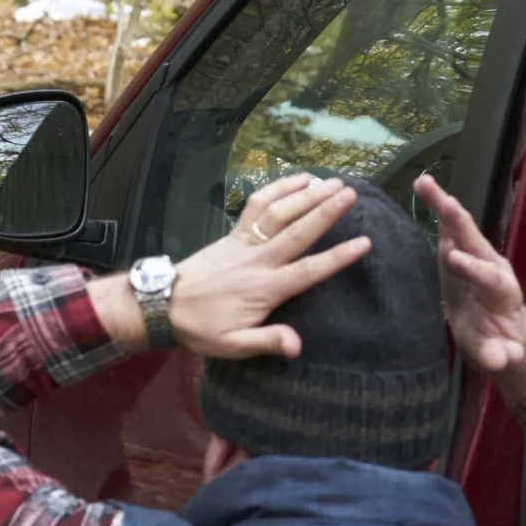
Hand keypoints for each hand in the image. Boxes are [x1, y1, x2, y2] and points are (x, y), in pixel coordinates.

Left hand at [87, 174, 371, 358]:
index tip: (364, 243)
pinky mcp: (233, 234)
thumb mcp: (232, 346)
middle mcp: (258, 260)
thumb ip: (266, 342)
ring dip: (304, 194)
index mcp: (264, 288)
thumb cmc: (201, 328)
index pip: (308, 271)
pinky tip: (298, 179)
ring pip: (277, 212)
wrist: (161, 305)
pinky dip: (276, 189)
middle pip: (296, 231)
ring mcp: (244, 243)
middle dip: (325, 211)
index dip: (337, 257)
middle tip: (350, 193)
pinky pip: (256, 206)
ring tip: (332, 181)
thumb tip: (297, 346)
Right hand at [412, 174, 525, 400]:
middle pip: (477, 241)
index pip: (489, 277)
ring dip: (443, 204)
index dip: (474, 268)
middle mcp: (491, 266)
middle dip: (461, 223)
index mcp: (502, 292)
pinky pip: (447, 227)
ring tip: (423, 182)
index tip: (455, 259)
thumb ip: (500, 354)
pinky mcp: (457, 253)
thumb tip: (500, 358)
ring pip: (460, 227)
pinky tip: (421, 185)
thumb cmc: (498, 344)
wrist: (498, 332)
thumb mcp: (500, 353)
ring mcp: (474, 256)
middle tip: (445, 204)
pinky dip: (436, 206)